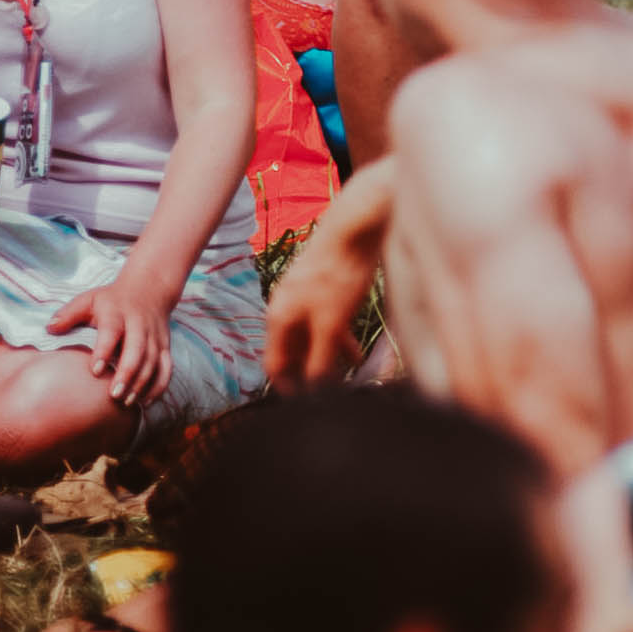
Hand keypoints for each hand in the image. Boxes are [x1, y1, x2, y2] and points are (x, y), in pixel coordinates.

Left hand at [49, 271, 173, 408]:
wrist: (150, 288)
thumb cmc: (111, 299)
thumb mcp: (89, 300)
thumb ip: (68, 314)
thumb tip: (49, 329)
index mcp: (117, 312)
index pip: (112, 331)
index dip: (104, 350)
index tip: (94, 371)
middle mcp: (139, 323)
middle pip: (137, 349)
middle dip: (127, 373)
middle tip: (113, 395)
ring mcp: (154, 335)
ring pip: (153, 360)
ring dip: (142, 382)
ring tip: (126, 402)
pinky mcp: (165, 345)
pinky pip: (166, 367)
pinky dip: (159, 385)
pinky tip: (146, 401)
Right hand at [264, 221, 377, 386]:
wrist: (357, 224)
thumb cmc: (340, 272)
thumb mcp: (331, 323)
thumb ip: (320, 359)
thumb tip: (314, 391)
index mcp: (279, 316)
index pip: (275, 364)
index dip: (288, 388)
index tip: (307, 407)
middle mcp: (287, 306)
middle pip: (293, 352)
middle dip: (310, 374)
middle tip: (331, 397)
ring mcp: (305, 296)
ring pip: (312, 337)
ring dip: (328, 359)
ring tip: (349, 379)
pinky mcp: (325, 287)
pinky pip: (326, 323)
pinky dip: (338, 340)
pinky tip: (357, 353)